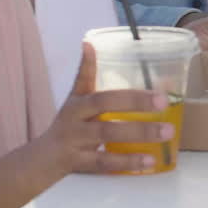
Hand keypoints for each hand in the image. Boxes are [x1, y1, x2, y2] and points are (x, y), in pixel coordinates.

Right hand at [38, 43, 174, 174]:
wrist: (40, 162)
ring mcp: (74, 139)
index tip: (91, 45)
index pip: (84, 78)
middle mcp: (73, 116)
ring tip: (167, 132)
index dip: (88, 63)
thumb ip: (104, 89)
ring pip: (106, 132)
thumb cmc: (70, 128)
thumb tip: (120, 60)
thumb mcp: (79, 105)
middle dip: (135, 100)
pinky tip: (150, 161)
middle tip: (164, 101)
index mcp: (77, 101)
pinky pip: (104, 161)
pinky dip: (128, 162)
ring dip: (139, 132)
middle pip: (102, 102)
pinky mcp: (77, 162)